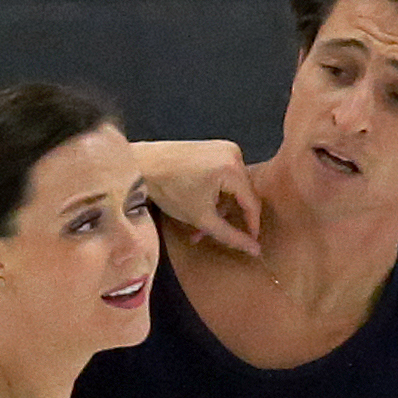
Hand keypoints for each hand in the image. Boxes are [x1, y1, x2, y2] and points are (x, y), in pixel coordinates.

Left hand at [135, 139, 262, 256]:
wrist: (141, 164)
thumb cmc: (169, 190)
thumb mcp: (201, 218)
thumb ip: (230, 235)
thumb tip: (255, 250)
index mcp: (233, 168)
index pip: (253, 203)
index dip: (252, 226)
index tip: (250, 245)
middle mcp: (234, 153)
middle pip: (242, 194)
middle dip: (226, 216)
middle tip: (208, 234)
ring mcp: (223, 148)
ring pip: (232, 186)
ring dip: (218, 206)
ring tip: (197, 224)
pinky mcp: (212, 147)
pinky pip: (223, 175)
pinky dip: (214, 192)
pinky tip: (198, 204)